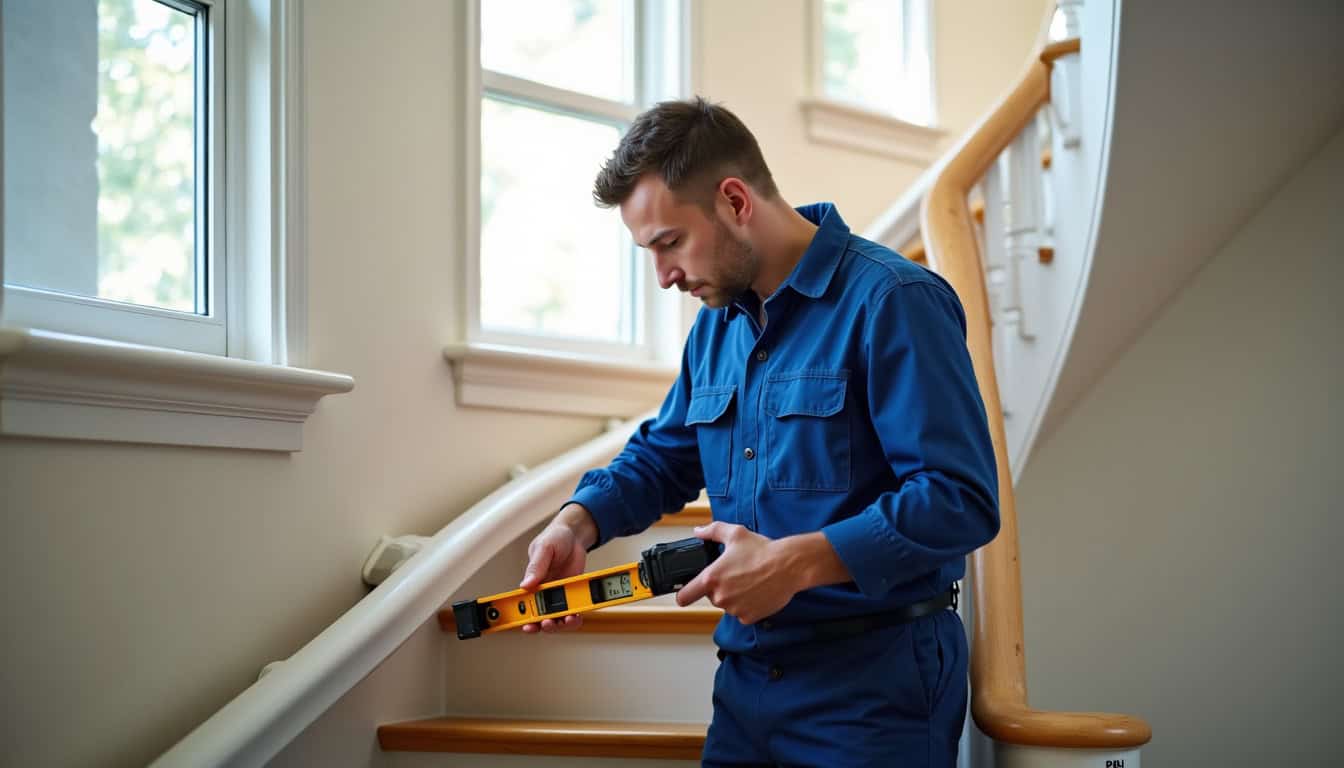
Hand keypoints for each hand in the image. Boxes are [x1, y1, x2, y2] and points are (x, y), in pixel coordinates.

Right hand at [519, 505, 594, 634]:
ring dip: (560, 623)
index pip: (522, 601)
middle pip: (539, 615)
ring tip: (566, 620)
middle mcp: (544, 590)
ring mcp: (559, 593)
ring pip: (557, 617)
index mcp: (532, 580)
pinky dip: (575, 616)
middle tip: (547, 622)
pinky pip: (573, 610)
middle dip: (542, 624)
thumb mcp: (544, 548)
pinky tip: (577, 616)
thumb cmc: (555, 537)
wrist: (575, 534)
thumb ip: (536, 566)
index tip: (524, 624)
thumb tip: (525, 584)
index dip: (521, 616)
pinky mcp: (573, 593)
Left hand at [674, 522, 804, 624]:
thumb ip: (712, 531)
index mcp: (712, 578)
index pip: (685, 596)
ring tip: (749, 581)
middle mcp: (720, 596)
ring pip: (728, 605)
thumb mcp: (735, 533)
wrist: (788, 566)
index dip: (683, 595)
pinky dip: (748, 605)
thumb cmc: (762, 550)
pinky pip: (742, 613)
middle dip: (720, 588)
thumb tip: (698, 531)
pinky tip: (757, 591)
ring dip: (734, 597)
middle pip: (711, 597)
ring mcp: (734, 609)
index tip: (686, 594)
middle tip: (736, 575)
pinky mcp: (749, 618)